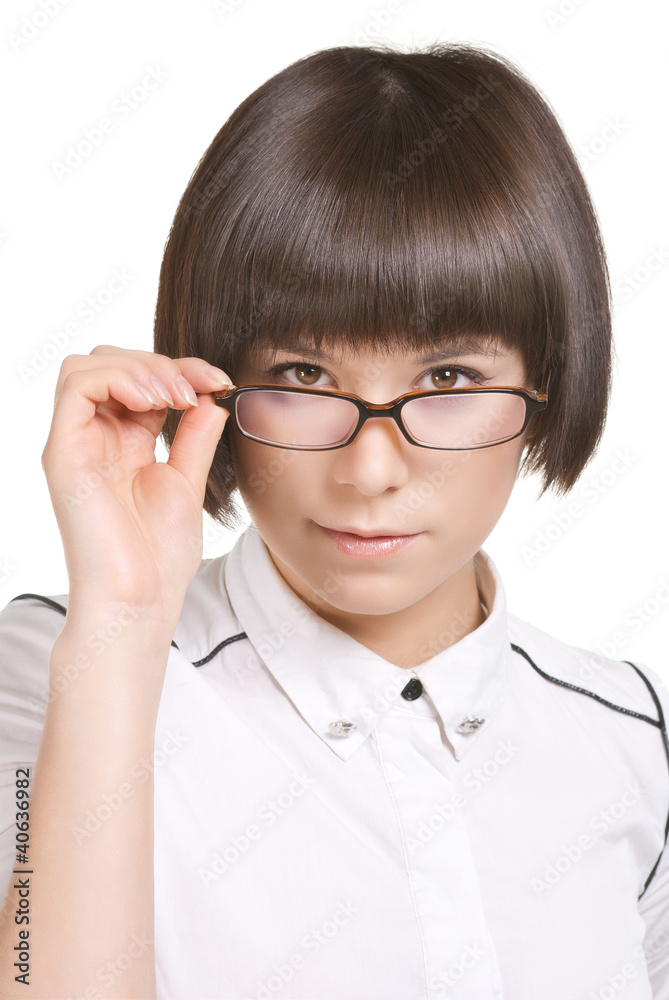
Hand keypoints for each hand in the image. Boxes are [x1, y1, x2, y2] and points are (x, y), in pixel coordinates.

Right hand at [41, 345, 232, 622]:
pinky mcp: (64, 453)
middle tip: (200, 386)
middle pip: (110, 363)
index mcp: (122, 444)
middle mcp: (94, 439)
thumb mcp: (186, 482)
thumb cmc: (158, 557)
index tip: (219, 381)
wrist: (139, 600)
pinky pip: (76, 386)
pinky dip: (118, 377)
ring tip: (176, 394)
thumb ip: (194, 438)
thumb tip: (210, 398)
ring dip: (139, 367)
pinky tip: (155, 399)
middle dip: (160, 362)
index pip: (140, 381)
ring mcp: (76, 445)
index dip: (180, 369)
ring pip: (88, 366)